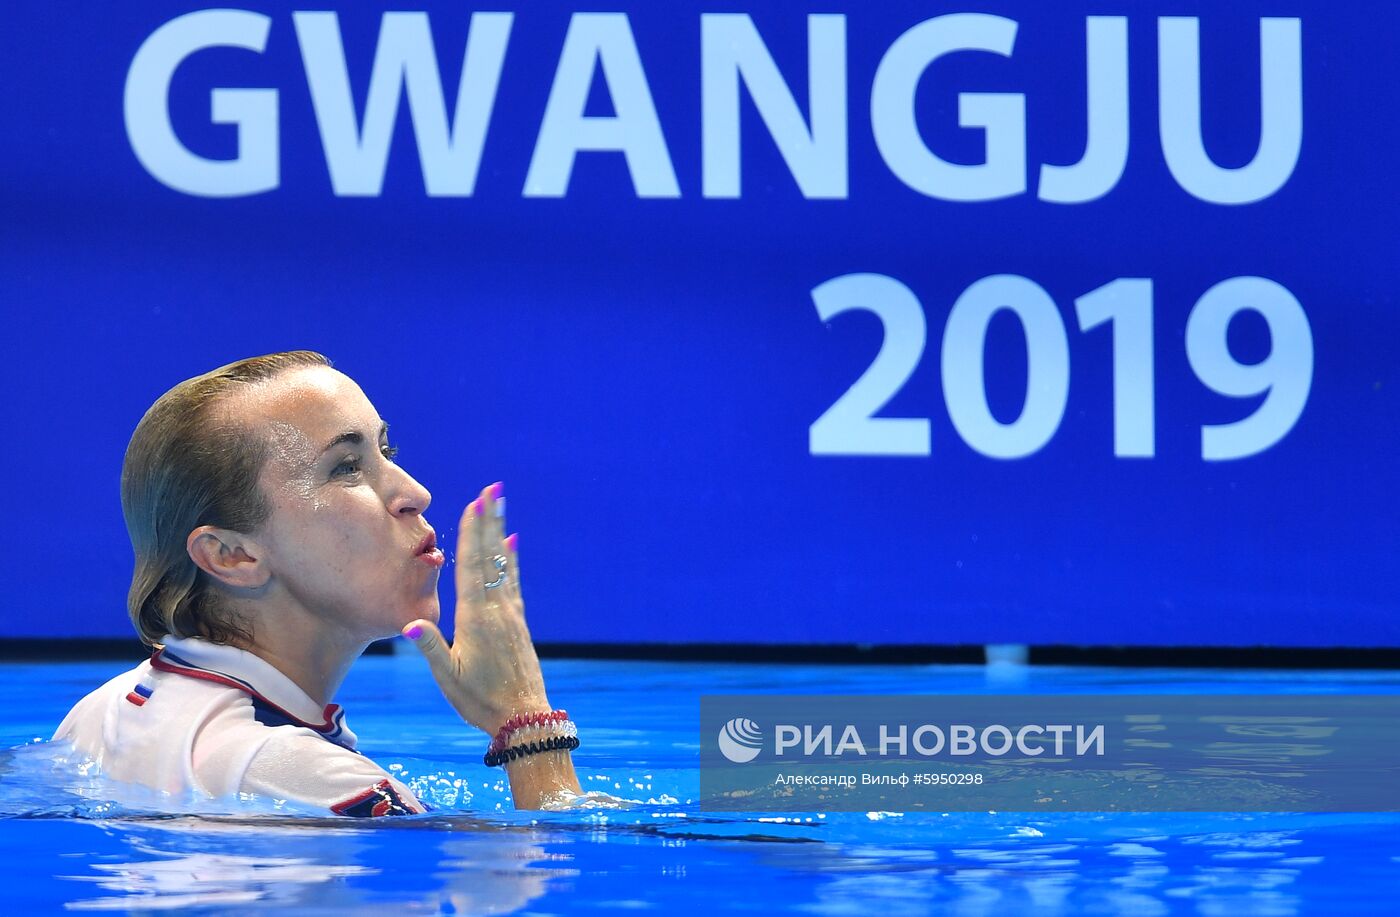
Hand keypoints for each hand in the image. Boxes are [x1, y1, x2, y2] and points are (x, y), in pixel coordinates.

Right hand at [403, 482, 549, 735]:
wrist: (524, 718)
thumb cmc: (480, 701)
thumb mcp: (450, 679)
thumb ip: (433, 649)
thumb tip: (412, 623)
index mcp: (476, 620)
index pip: (472, 568)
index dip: (471, 535)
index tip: (474, 505)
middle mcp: (497, 610)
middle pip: (490, 557)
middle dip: (488, 521)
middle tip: (492, 488)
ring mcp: (511, 614)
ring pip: (503, 564)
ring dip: (499, 531)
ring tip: (500, 504)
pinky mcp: (518, 623)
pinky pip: (513, 582)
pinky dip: (512, 559)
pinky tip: (512, 543)